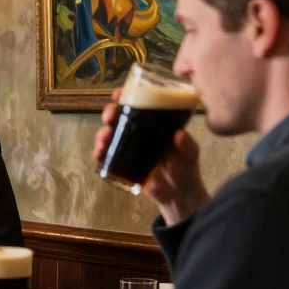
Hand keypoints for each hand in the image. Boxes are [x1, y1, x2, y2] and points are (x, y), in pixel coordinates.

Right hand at [94, 88, 208, 224]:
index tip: (119, 94)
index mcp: (155, 124)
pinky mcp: (123, 163)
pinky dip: (100, 153)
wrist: (179, 194)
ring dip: (102, 133)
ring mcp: (130, 148)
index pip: (139, 104)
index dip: (126, 96)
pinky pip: (107, 155)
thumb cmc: (186, 169)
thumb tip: (180, 134)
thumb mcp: (190, 154)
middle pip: (119, 117)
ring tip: (104, 137)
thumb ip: (187, 146)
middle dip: (110, 113)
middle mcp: (140, 132)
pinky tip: (98, 154)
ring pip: (110, 134)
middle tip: (110, 116)